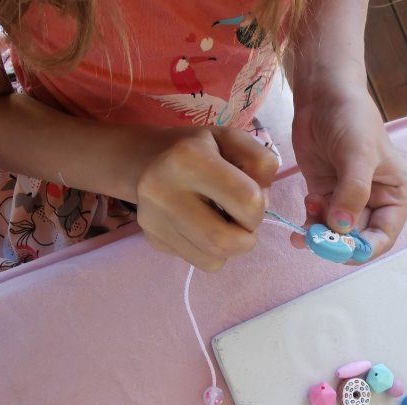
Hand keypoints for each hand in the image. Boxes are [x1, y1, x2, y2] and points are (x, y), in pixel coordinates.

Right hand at [135, 126, 278, 271]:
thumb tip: (262, 203)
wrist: (144, 159)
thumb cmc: (197, 149)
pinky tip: (203, 228)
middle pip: (226, 242)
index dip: (260, 205)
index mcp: (188, 159)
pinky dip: (211, 252)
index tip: (250, 197)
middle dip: (246, 237)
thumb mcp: (233, 139)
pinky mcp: (153, 240)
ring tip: (222, 222)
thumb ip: (260, 162)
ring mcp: (154, 220)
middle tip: (241, 221)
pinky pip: (198, 262)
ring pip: (213, 260)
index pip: (247, 202)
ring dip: (230, 247)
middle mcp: (164, 192)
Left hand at [290, 87, 406, 260]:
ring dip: (318, 236)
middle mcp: (374, 201)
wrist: (322, 96)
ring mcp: (348, 199)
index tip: (338, 251)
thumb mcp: (357, 154)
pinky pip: (318, 220)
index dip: (362, 249)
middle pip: (356, 239)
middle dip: (335, 245)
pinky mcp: (325, 193)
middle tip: (311, 243)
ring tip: (300, 233)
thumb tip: (342, 227)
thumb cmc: (351, 119)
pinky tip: (303, 212)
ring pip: (334, 233)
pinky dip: (309, 224)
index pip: (383, 236)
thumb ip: (353, 191)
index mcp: (395, 195)